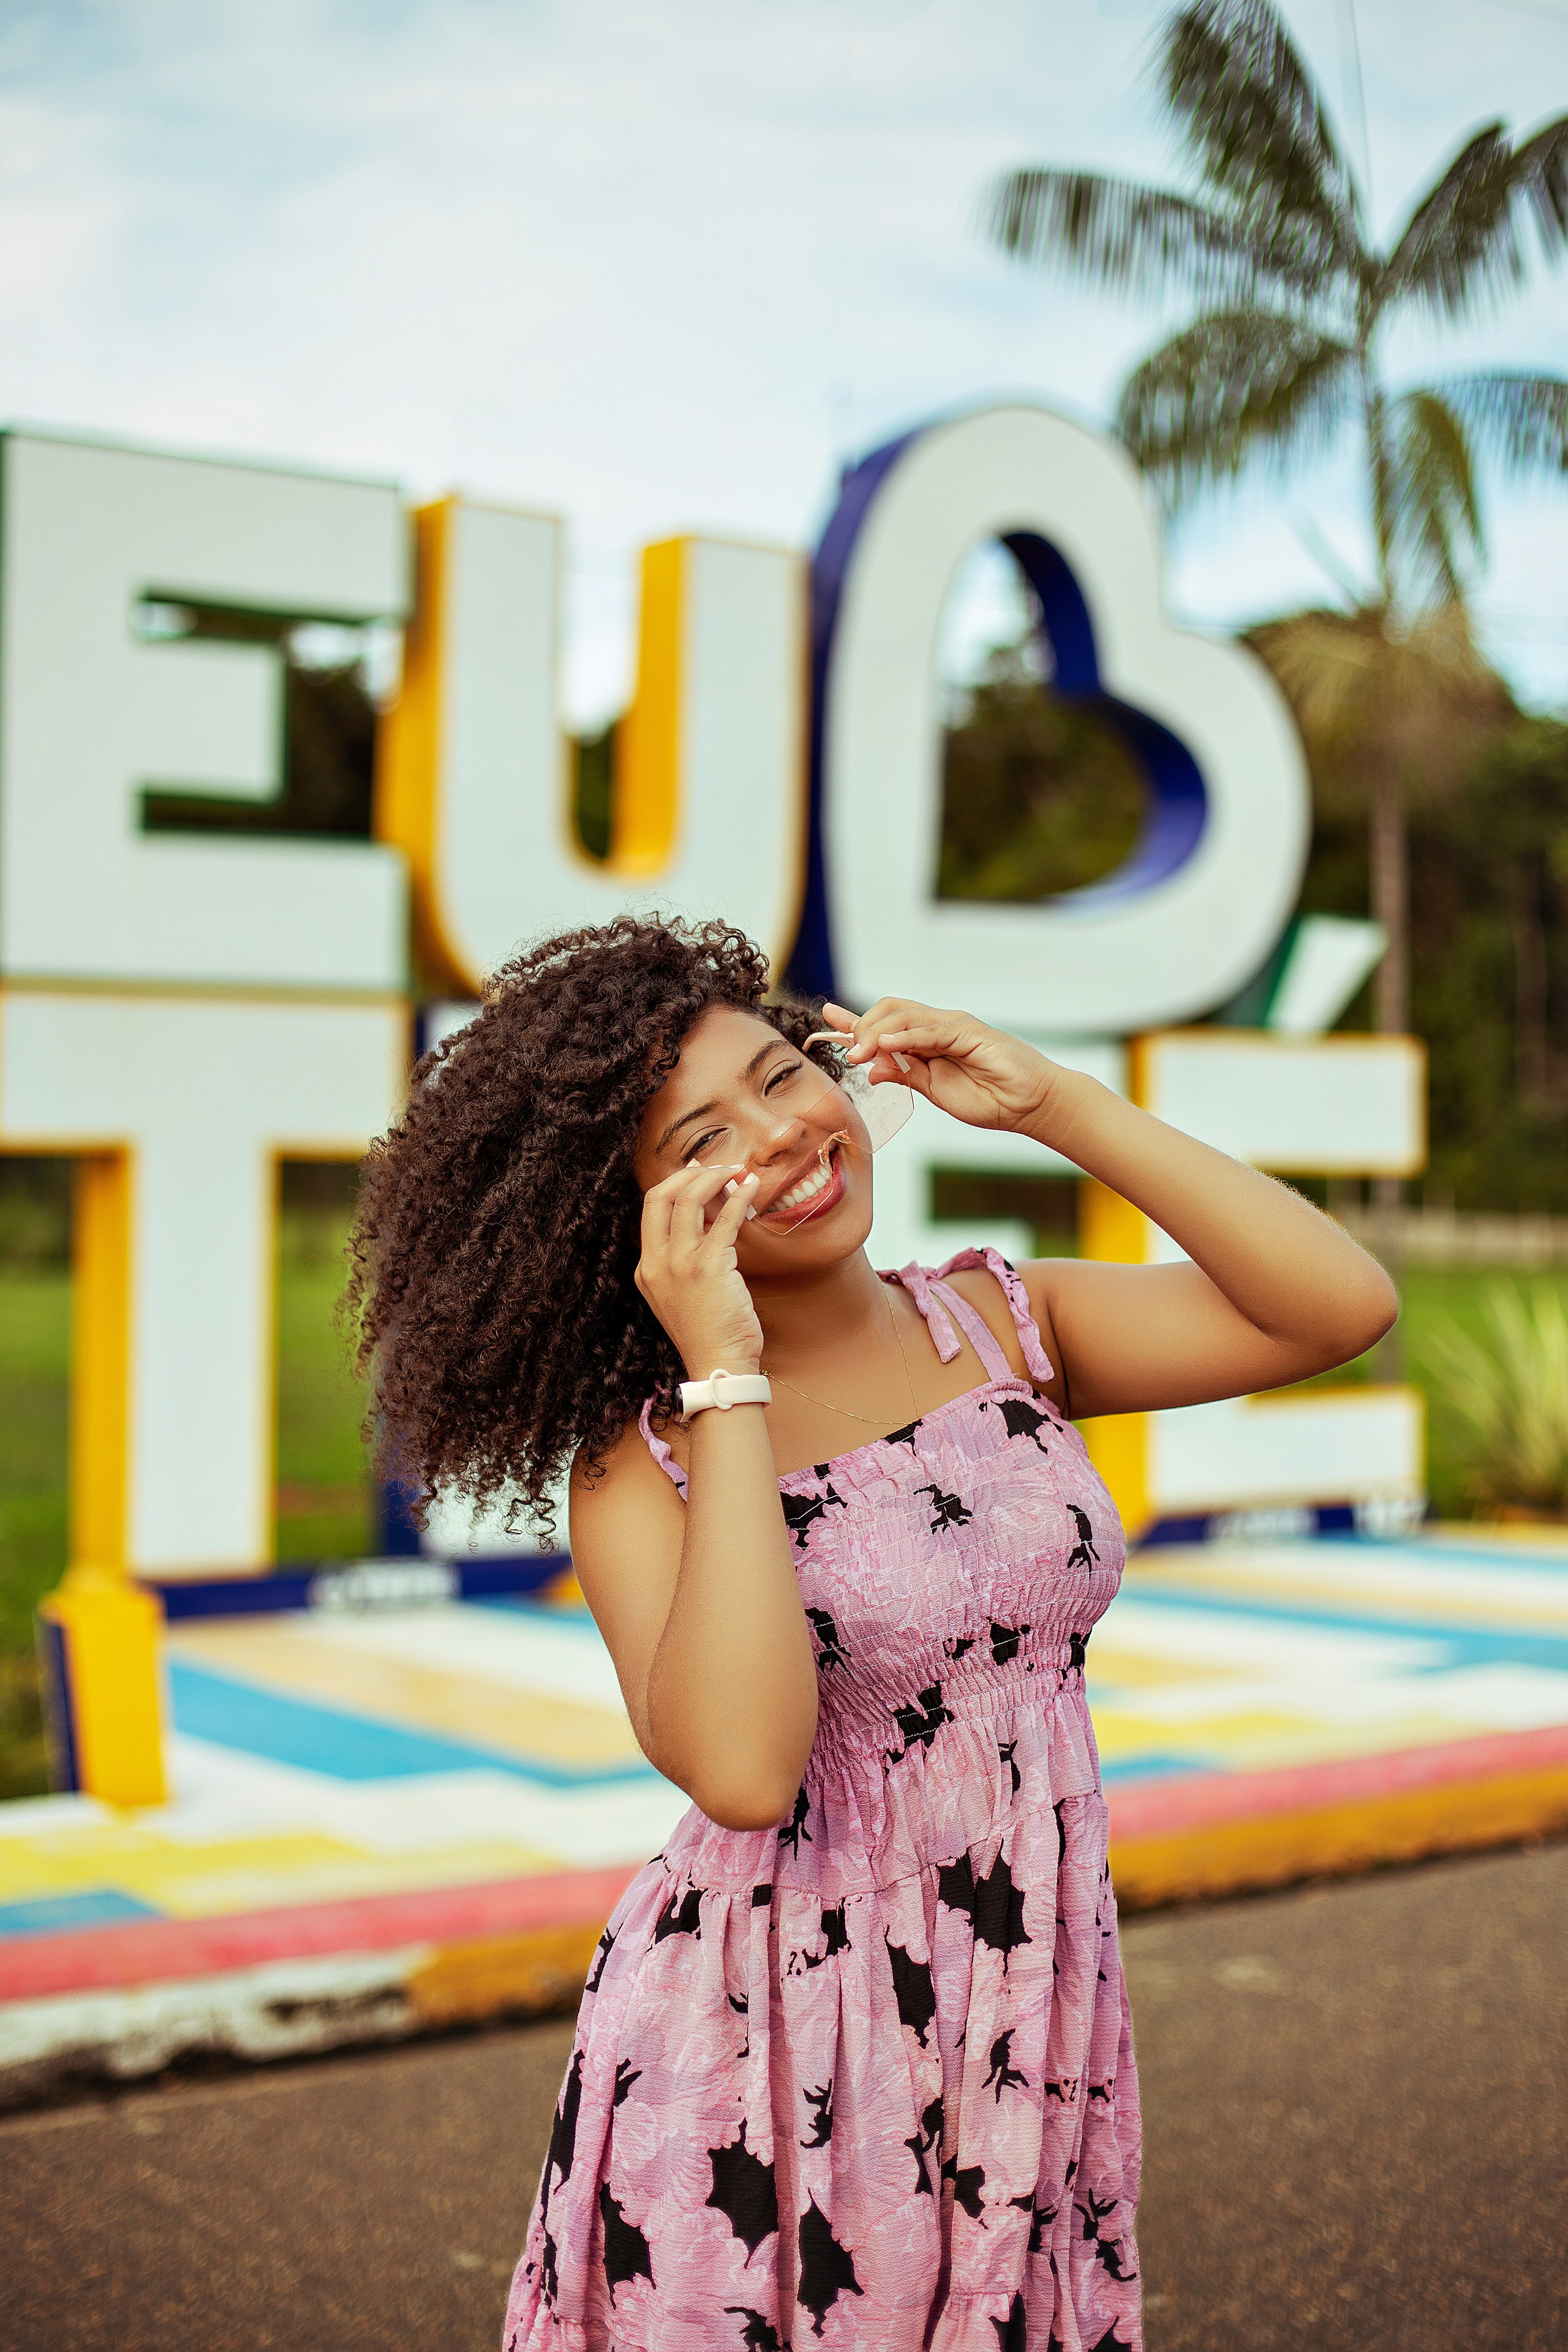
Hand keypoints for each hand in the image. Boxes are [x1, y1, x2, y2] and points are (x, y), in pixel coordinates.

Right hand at [635, 1161, 764, 1378]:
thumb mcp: (680, 1294)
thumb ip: (684, 1260)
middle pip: (662, 1195)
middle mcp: (656, 1262)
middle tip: (719, 1168)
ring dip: (716, 1178)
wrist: (718, 1363)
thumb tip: (707, 1217)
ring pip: (690, 1198)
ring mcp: (679, 1264)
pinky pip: (725, 1218)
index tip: (699, 1173)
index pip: (651, 1208)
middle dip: (690, 1173)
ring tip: (737, 1173)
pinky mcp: (709, 1267)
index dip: (676, 1183)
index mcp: (646, 1268)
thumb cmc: (708, 1331)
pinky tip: (751, 1189)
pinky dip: (739, 1197)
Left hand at [821, 997, 1067, 1139]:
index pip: (885, 1024)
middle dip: (862, 1027)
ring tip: (860, 1051)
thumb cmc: (989, 1098)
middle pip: (889, 1011)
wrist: (1029, 1105)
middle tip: (850, 1052)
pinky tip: (888, 1046)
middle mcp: (937, 1027)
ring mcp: (953, 1026)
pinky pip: (930, 1031)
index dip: (855, 1020)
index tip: (827, 1016)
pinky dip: (906, 1037)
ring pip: (904, 1016)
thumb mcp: (936, 1091)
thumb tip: (873, 1067)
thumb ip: (908, 1076)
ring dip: (877, 1032)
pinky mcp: (969, 1031)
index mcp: (927, 1042)